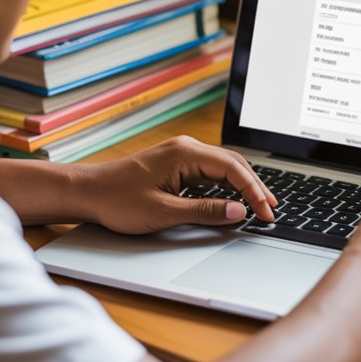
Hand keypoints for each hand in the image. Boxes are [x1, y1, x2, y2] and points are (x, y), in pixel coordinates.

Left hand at [78, 136, 276, 233]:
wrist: (88, 193)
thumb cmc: (118, 201)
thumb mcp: (164, 212)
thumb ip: (205, 211)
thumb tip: (238, 211)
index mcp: (185, 154)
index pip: (233, 169)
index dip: (254, 192)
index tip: (266, 212)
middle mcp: (186, 149)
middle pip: (233, 164)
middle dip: (255, 187)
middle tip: (272, 210)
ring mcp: (181, 156)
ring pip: (223, 168)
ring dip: (242, 186)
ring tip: (260, 205)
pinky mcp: (176, 166)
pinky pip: (209, 173)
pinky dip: (226, 186)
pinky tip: (234, 200)